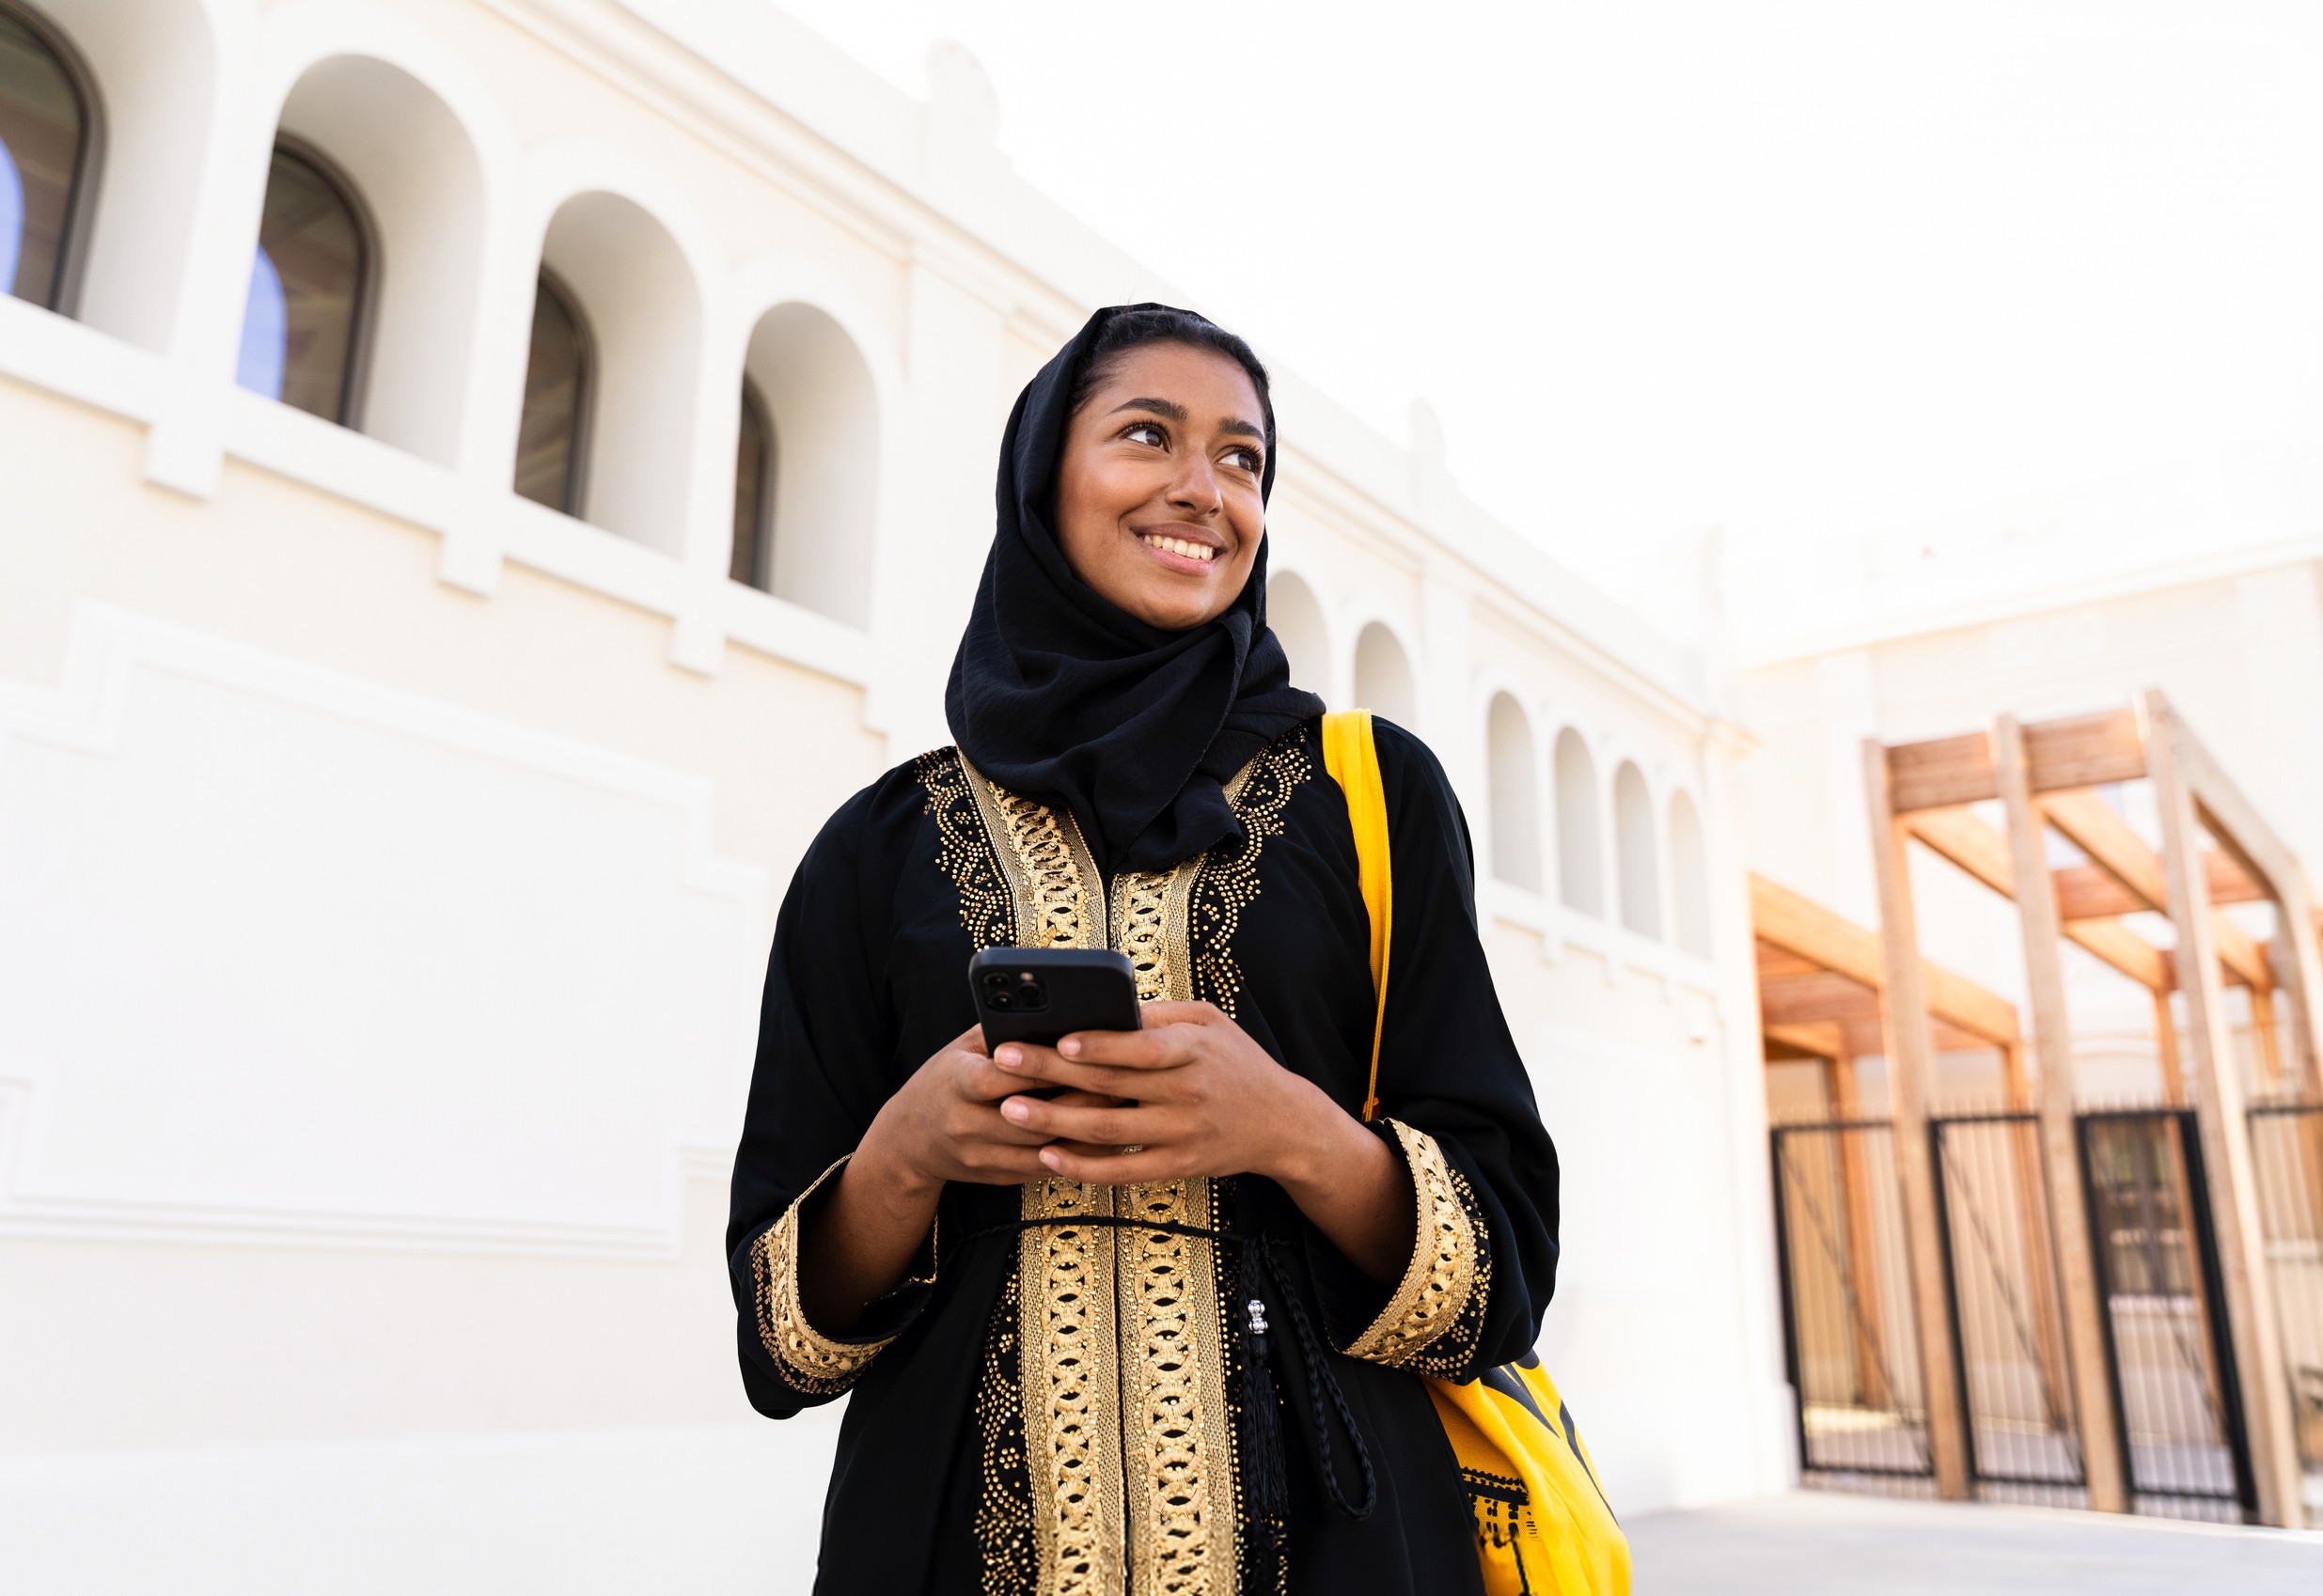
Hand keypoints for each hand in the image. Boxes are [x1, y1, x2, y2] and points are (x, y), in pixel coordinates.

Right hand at [857, 1024, 1120, 1196]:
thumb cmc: (944, 1082)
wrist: (908, 1141)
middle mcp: (965, 1124)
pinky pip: (1043, 1171)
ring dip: (1085, 1135)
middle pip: (1031, 1118)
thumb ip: (1000, 1032)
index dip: (1043, 1067)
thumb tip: (1054, 1010)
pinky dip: (1076, 1158)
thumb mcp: (961, 1049)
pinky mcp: (996, 1178)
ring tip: (1122, 1115)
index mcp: (955, 1083)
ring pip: (1042, 1151)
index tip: (1083, 1056)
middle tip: (1122, 1085)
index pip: (1003, 1076)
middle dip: (1078, 1103)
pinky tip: (1103, 1142)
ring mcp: (980, 1156)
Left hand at [992, 1002, 1414, 1280]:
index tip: (1058, 1039)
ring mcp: (1180, 1134)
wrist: (1284, 1124)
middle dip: (1051, 1074)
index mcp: (1193, 1051)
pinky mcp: (1176, 1166)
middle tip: (1004, 1063)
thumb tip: (1105, 1006)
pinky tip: (1048, 1157)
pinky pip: (1121, 1170)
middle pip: (1110, 1085)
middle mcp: (1187, 1093)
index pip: (1142, 1048)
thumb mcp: (1210, 1023)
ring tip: (1010, 1110)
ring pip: (1107, 1130)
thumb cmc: (1238, 1063)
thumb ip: (1160, 1015)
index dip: (1100, 1045)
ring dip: (1054, 1122)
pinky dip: (1083, 1166)